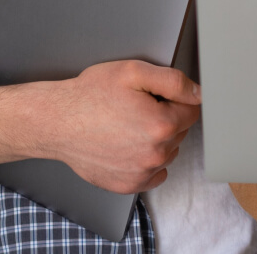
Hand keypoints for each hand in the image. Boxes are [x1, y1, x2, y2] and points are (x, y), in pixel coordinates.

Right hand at [0, 60, 201, 193]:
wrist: (56, 121)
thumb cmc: (90, 95)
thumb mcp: (132, 72)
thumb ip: (173, 81)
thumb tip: (199, 93)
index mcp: (161, 125)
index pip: (192, 110)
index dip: (174, 99)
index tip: (153, 96)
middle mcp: (155, 154)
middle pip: (180, 132)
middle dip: (165, 118)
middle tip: (135, 108)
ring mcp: (142, 173)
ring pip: (167, 152)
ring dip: (156, 140)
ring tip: (127, 126)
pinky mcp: (128, 185)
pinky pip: (154, 174)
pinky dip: (146, 162)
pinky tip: (126, 146)